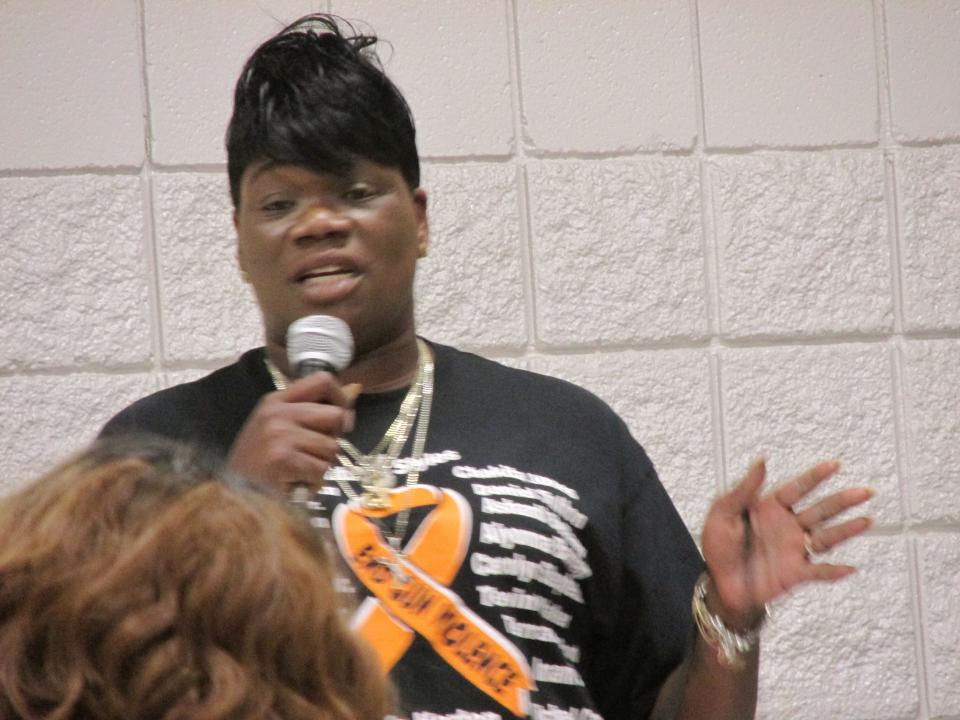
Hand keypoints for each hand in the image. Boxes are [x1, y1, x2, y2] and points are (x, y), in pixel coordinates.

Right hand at [228, 372, 359, 495]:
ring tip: (299, 471)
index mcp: (276, 400)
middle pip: (336, 415)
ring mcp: (279, 434)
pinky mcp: (283, 457)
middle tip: (314, 454)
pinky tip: (295, 483)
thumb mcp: (277, 429)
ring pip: (332, 447)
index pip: (322, 380)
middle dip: (333, 439)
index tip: (342, 418)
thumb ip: (307, 417)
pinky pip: (321, 470)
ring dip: (321, 465)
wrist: (232, 496)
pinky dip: (314, 482)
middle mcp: (278, 412)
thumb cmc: (258, 464)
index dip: (341, 397)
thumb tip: (347, 412)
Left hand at [701, 459, 872, 628]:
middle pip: (820, 510)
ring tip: (867, 520)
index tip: (835, 465)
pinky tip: (850, 568)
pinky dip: (834, 571)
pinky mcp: (795, 573)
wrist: (719, 583)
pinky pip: (819, 572)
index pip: (797, 488)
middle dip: (842, 501)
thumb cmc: (718, 545)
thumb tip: (761, 460)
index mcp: (770, 507)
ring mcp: (794, 549)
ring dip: (847, 530)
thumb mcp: (722, 513)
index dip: (816, 477)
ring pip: (826, 537)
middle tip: (865, 491)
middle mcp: (788, 525)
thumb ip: (743, 489)